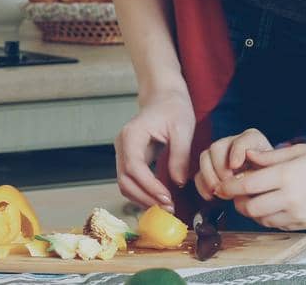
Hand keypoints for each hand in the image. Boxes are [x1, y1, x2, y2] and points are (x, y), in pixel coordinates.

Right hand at [115, 86, 195, 211]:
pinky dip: (143, 193)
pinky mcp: (129, 159)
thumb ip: (179, 155)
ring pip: (125, 184)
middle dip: (145, 198)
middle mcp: (122, 145)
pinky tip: (160, 199)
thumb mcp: (183, 128)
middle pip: (124, 180)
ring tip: (166, 207)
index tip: (167, 199)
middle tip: (169, 208)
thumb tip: (178, 182)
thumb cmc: (173, 108)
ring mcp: (123, 152)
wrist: (163, 97)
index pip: (134, 167)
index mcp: (132, 135)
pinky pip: (131, 181)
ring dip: (143, 199)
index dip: (149, 186)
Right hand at [195, 128, 270, 200]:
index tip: (235, 165)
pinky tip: (211, 196)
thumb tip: (248, 177)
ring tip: (221, 193)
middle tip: (228, 185)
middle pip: (217, 147)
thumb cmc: (271, 177)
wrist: (267, 184)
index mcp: (252, 139)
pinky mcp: (210, 167)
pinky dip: (202, 185)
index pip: (242, 141)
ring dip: (209, 177)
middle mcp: (232, 142)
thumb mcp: (273, 172)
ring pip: (205, 158)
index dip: (236, 152)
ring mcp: (219, 154)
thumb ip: (263, 171)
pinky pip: (199, 173)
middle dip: (220, 169)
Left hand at [215, 144, 305, 230]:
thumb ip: (270, 156)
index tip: (221, 186)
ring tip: (254, 199)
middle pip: (250, 208)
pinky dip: (268, 218)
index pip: (247, 186)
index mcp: (286, 175)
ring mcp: (299, 214)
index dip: (229, 187)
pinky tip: (271, 206)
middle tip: (236, 194)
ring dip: (253, 211)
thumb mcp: (299, 150)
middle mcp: (290, 197)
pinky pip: (278, 225)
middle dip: (238, 202)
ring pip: (262, 219)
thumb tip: (246, 155)